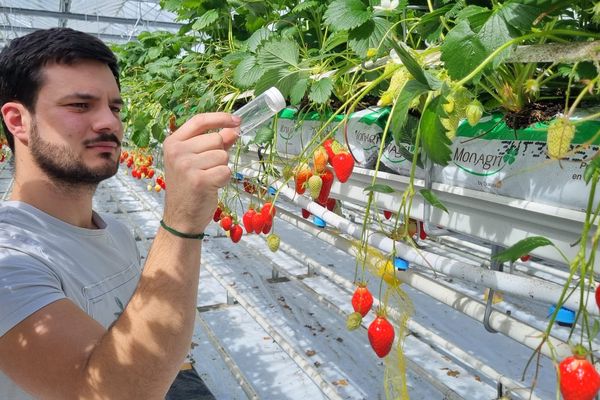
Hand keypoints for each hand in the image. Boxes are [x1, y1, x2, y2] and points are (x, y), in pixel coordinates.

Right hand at [161, 112, 239, 232]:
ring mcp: (187, 166)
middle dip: (220, 153)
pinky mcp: (199, 180)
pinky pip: (226, 171)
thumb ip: (214, 143)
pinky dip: (224, 180)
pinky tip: (212, 187)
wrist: (180, 218)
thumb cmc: (189, 188)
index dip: (220, 118)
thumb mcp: (196, 161)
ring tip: (208, 179)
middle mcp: (177, 152)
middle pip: (216, 139)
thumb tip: (233, 129)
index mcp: (173, 143)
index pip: (199, 121)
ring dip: (221, 168)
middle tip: (207, 170)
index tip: (236, 121)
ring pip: (223, 156)